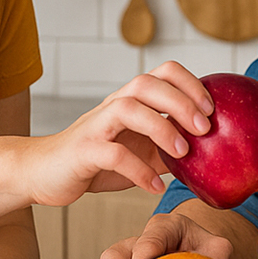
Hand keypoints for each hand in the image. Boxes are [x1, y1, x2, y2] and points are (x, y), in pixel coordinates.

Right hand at [22, 61, 213, 206]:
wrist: (44, 173)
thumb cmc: (97, 161)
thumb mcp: (141, 153)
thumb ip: (170, 149)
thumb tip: (212, 155)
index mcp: (130, 101)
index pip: (163, 72)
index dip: (191, 84)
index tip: (213, 110)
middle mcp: (113, 106)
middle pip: (146, 83)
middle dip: (181, 102)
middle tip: (206, 128)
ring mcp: (96, 126)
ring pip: (128, 109)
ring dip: (161, 128)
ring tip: (183, 153)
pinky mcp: (83, 151)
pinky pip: (112, 154)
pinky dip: (138, 170)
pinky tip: (155, 187)